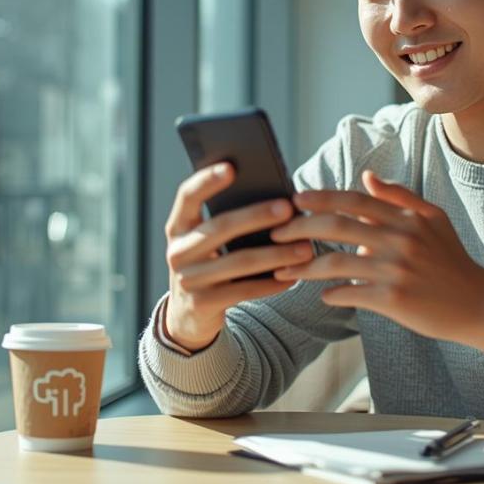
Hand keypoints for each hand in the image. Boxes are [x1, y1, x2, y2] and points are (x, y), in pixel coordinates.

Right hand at [162, 163, 313, 351]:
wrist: (189, 316)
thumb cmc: (209, 263)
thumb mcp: (207, 241)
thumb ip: (227, 219)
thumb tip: (275, 198)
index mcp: (178, 227)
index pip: (187, 196)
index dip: (207, 180)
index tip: (232, 167)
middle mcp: (178, 251)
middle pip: (220, 228)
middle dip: (256, 216)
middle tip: (288, 208)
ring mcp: (188, 280)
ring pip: (238, 262)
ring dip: (276, 254)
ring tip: (305, 247)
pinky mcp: (203, 304)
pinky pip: (244, 290)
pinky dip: (271, 283)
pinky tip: (294, 275)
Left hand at [270, 170, 483, 357]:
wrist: (479, 304)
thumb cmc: (452, 260)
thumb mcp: (433, 219)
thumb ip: (399, 196)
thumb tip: (366, 176)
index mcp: (406, 217)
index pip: (354, 200)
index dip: (320, 198)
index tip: (294, 199)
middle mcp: (399, 239)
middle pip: (336, 227)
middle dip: (299, 228)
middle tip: (274, 233)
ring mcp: (395, 270)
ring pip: (336, 264)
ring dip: (304, 267)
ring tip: (283, 269)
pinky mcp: (393, 299)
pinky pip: (349, 294)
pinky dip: (331, 294)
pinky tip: (322, 295)